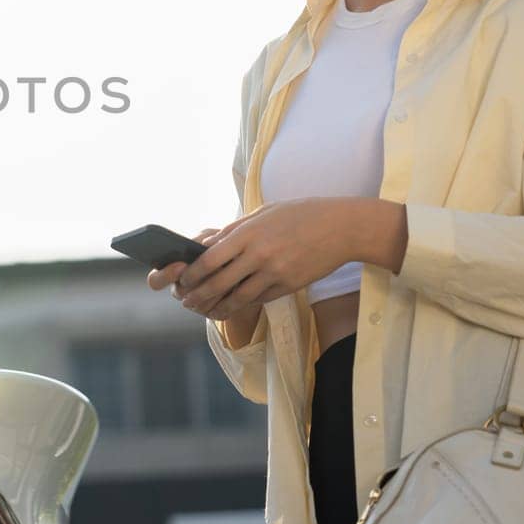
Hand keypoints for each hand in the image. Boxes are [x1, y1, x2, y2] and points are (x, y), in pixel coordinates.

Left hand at [147, 198, 350, 320]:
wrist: (341, 228)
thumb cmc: (299, 215)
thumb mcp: (263, 214)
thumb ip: (235, 231)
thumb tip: (207, 245)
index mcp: (249, 233)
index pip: (210, 259)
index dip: (192, 273)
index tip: (182, 279)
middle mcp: (259, 255)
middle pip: (219, 282)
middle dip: (198, 295)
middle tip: (186, 301)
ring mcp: (275, 273)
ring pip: (238, 297)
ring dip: (217, 306)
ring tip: (204, 310)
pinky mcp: (288, 286)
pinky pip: (259, 299)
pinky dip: (242, 304)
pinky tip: (231, 307)